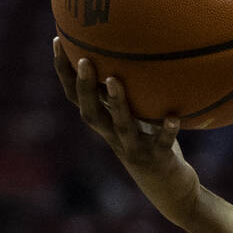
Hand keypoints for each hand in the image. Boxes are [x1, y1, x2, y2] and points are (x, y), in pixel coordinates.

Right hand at [52, 37, 199, 224]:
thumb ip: (135, 94)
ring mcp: (134, 149)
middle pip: (89, 111)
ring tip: (114, 80)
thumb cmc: (155, 147)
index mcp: (106, 125)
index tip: (58, 41)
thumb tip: (137, 56)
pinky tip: (173, 117)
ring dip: (117, 103)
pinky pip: (162, 143)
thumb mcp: (142, 117)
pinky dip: (166, 131)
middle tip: (83, 60)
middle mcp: (114, 137)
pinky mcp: (158, 159)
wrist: (171, 190)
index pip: (76, 96)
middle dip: (84, 87)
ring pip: (121, 125)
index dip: (64, 72)